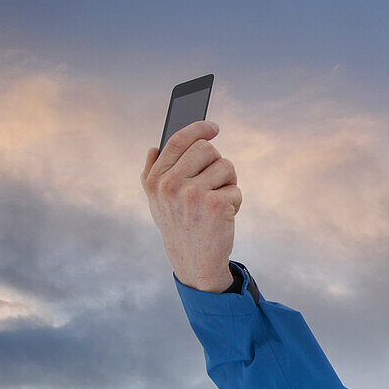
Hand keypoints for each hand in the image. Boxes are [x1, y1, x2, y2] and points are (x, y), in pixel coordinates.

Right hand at [141, 121, 240, 291]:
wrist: (195, 262)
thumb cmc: (179, 226)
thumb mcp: (157, 202)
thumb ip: (152, 174)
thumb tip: (154, 147)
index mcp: (155, 180)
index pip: (177, 141)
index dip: (198, 129)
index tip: (212, 127)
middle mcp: (170, 185)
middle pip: (206, 149)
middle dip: (217, 163)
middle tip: (216, 182)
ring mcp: (192, 194)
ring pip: (225, 167)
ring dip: (228, 183)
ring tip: (217, 203)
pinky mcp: (214, 204)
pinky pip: (235, 187)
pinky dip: (235, 200)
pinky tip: (223, 216)